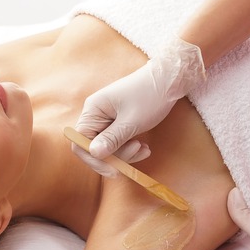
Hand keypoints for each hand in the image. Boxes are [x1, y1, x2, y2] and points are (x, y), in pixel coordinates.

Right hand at [74, 36, 204, 175]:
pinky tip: (145, 147)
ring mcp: (107, 118)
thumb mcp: (131, 121)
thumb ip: (112, 139)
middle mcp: (96, 114)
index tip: (113, 170)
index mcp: (93, 110)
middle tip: (136, 153)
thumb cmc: (150, 96)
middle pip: (95, 146)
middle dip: (115, 155)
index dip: (93, 159)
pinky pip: (118, 142)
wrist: (169, 80)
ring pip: (108, 147)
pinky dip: (130, 148)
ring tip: (144, 149)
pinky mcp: (118, 122)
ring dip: (126, 153)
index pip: (80, 142)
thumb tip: (94, 154)